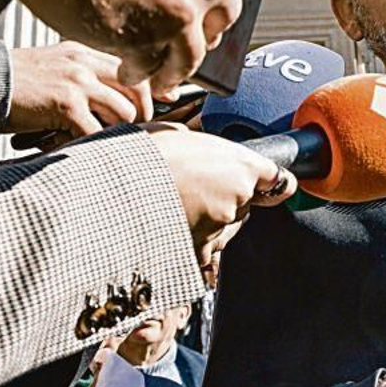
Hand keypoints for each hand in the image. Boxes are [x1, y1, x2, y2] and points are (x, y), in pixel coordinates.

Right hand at [7, 41, 162, 136]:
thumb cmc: (10, 82)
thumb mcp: (52, 69)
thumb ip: (80, 78)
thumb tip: (107, 99)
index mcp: (82, 53)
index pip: (131, 67)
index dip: (152, 87)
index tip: (167, 99)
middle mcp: (84, 63)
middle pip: (138, 88)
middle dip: (143, 113)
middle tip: (136, 129)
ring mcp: (77, 82)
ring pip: (124, 112)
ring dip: (118, 132)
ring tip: (102, 140)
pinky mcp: (65, 104)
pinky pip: (96, 132)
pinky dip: (91, 145)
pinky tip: (77, 147)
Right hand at [21, 0, 243, 92]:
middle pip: (218, 17)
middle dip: (200, 29)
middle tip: (180, 39)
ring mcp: (182, 10)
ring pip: (191, 53)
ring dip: (173, 64)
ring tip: (154, 71)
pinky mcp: (149, 39)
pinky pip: (154, 69)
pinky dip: (142, 73)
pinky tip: (128, 71)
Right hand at [143, 124, 295, 270]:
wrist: (108, 192)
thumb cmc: (137, 157)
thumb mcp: (174, 134)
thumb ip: (198, 143)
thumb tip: (191, 143)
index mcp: (240, 166)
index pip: (277, 180)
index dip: (272, 183)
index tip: (275, 186)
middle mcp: (237, 200)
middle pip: (244, 204)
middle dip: (226, 198)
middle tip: (191, 186)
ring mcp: (219, 229)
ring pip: (224, 227)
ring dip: (208, 220)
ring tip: (173, 205)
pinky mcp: (197, 251)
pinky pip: (203, 248)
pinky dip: (191, 241)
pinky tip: (167, 227)